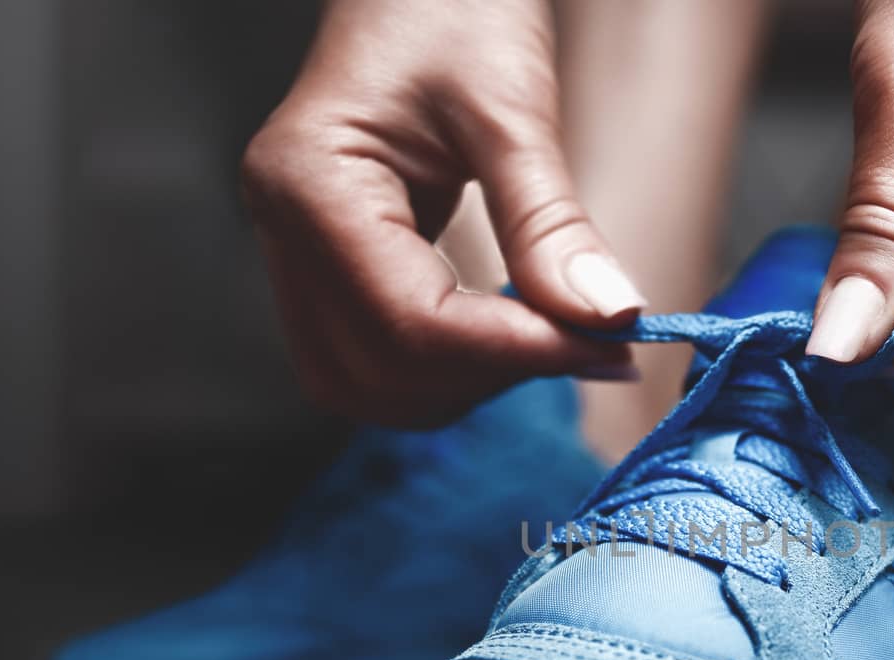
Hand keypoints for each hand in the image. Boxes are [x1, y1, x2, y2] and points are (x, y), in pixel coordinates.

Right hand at [241, 0, 643, 426]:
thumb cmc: (452, 5)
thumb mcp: (510, 105)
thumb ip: (550, 223)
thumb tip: (608, 318)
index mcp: (309, 182)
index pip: (410, 321)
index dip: (515, 352)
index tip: (609, 347)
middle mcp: (283, 230)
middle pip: (380, 371)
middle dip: (491, 375)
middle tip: (593, 345)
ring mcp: (296, 255)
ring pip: (368, 386)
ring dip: (467, 386)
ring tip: (555, 341)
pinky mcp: (329, 269)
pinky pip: (375, 359)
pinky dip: (449, 369)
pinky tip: (515, 336)